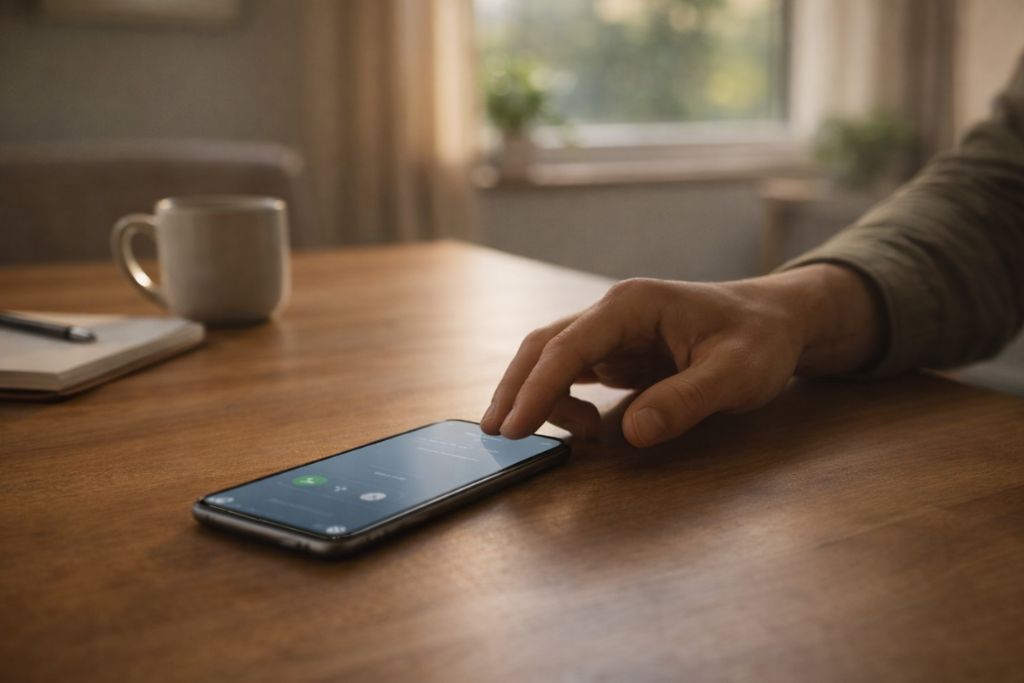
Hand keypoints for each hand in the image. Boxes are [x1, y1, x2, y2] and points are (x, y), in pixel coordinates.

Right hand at [480, 265, 881, 446]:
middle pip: (544, 345)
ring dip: (539, 396)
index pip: (569, 346)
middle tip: (496, 434)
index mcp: (632, 305)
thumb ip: (685, 401)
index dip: (538, 388)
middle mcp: (614, 312)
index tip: (514, 426)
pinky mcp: (620, 352)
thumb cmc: (760, 340)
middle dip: (517, 388)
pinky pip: (576, 373)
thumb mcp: (736, 373)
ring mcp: (614, 331)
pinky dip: (564, 400)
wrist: (778, 321)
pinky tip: (582, 428)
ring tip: (561, 439)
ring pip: (554, 358)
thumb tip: (632, 433)